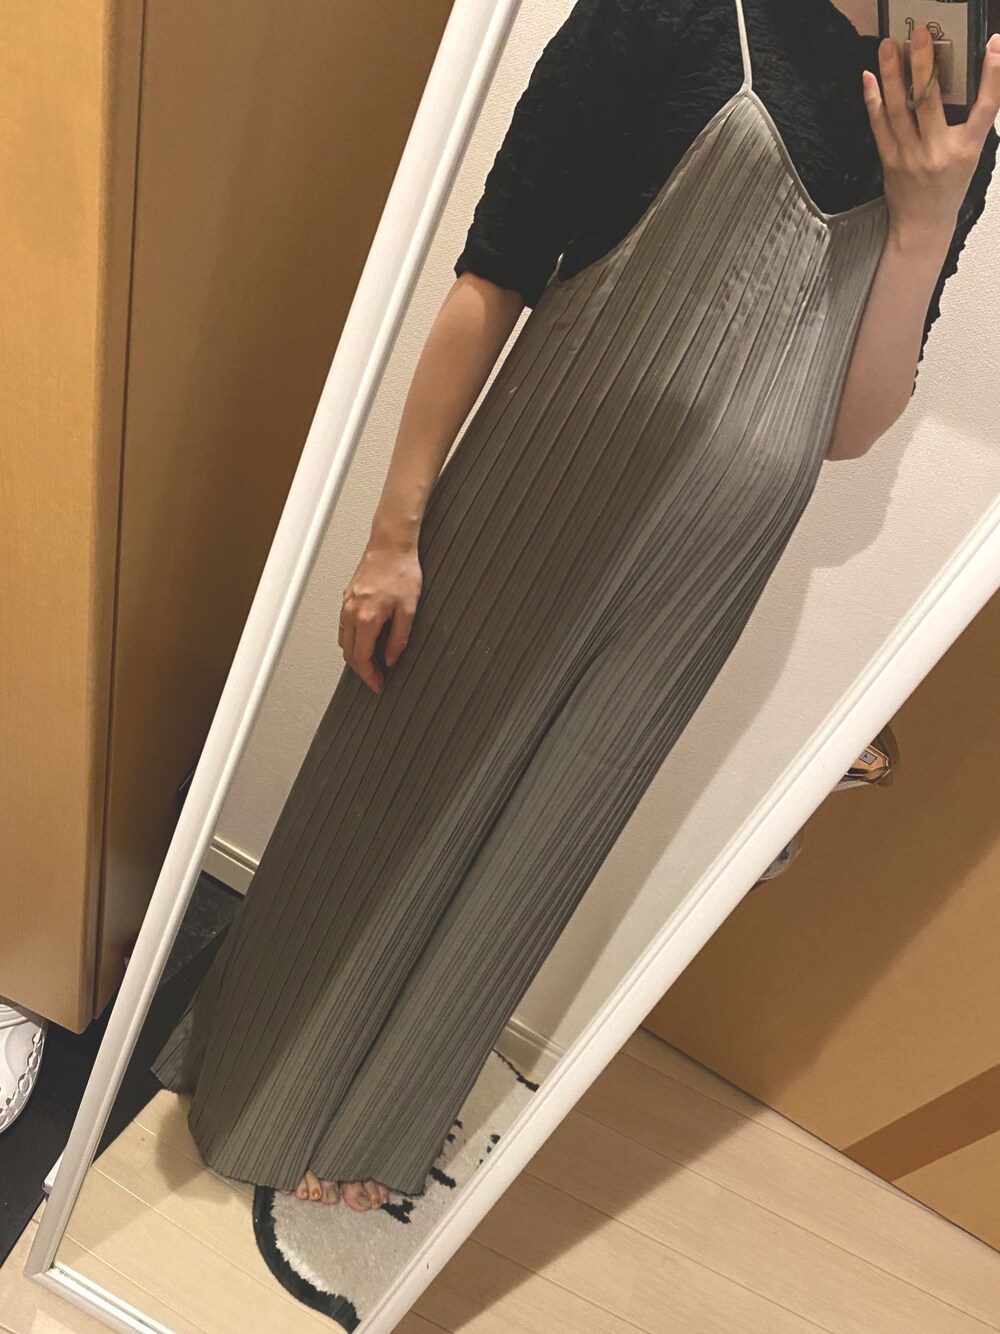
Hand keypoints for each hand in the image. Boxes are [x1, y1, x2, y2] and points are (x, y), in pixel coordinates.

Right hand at [339, 539, 422, 692]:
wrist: (391, 545)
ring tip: (373, 663)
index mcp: (367, 618)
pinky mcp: (348, 597)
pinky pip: (344, 626)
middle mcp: (352, 612)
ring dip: (356, 656)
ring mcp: (347, 604)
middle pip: (349, 653)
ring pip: (344, 641)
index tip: (378, 684)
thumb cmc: (402, 570)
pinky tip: (365, 641)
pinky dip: (352, 640)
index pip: (362, 657)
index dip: (370, 676)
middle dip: (362, 670)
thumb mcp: (409, 609)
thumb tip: (391, 659)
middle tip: (377, 678)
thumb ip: (399, 638)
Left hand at [862, 26, 999, 238]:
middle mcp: (938, 151)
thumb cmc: (950, 185)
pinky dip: (873, 99)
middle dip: (924, 64)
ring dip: (892, 74)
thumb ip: (971, 118)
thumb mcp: (970, 152)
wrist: (923, 224)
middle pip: (931, 101)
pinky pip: (879, 125)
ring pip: (899, 109)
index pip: (985, 107)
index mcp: (967, 148)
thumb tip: (972, 72)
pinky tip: (869, 76)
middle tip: (918, 33)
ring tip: (889, 45)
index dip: (992, 75)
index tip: (994, 45)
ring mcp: (910, 156)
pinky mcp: (889, 161)